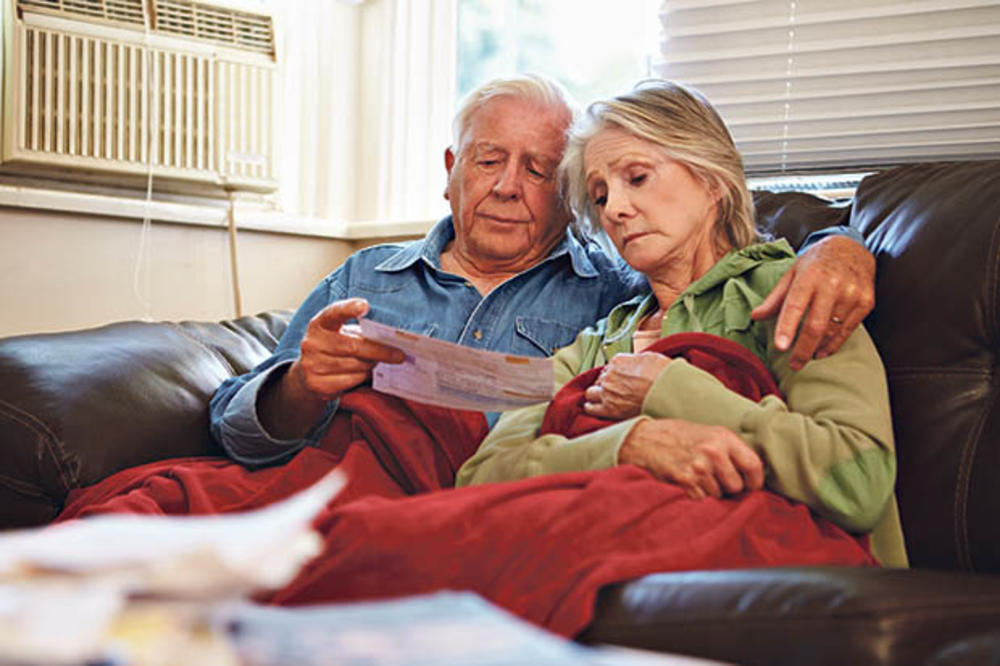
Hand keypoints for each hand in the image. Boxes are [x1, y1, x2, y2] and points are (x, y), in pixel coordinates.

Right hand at [288, 298, 405, 400]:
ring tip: (378, 362)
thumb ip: (359, 332)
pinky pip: (350, 380)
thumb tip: (390, 340)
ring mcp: (312, 364)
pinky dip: (362, 377)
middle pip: (352, 346)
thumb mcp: (341, 334)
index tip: (365, 306)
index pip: (333, 313)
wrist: (308, 375)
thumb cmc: (333, 348)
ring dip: (371, 365)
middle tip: (399, 355)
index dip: (348, 308)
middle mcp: (311, 343)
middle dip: (379, 351)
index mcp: (319, 324)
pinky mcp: (317, 384)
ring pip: (354, 366)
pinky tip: (364, 373)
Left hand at [583, 352, 671, 419]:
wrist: (669, 393)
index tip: (622, 379)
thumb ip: (635, 361)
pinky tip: (598, 408)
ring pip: (591, 393)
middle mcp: (609, 375)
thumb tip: (633, 364)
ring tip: (606, 399)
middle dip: (607, 384)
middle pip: (600, 379)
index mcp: (618, 361)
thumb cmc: (663, 375)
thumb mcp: (650, 358)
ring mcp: (607, 392)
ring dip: (597, 395)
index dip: (616, 374)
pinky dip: (593, 407)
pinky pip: (591, 408)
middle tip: (617, 390)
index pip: (609, 367)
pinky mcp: (609, 409)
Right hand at [619, 419, 764, 498]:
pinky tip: (686, 484)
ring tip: (695, 478)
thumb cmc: (677, 437)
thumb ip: (730, 451)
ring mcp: (699, 468)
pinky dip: (695, 497)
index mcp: (723, 437)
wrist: (643, 439)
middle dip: (727, 488)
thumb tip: (752, 476)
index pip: (754, 466)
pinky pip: (701, 500)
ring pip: (718, 496)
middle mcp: (713, 452)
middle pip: (736, 487)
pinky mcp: (685, 481)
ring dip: (709, 493)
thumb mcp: (708, 433)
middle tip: (713, 480)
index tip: (750, 486)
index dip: (754, 481)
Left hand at [751, 235, 874, 369]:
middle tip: (793, 364)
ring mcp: (852, 294)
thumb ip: (775, 298)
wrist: (852, 248)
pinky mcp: (866, 302)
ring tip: (805, 356)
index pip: (795, 305)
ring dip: (817, 349)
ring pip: (832, 332)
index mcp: (809, 276)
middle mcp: (832, 284)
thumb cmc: (816, 263)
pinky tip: (822, 351)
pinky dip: (833, 345)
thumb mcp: (792, 273)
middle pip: (816, 326)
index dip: (787, 327)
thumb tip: (755, 317)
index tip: (780, 346)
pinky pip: (847, 331)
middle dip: (802, 349)